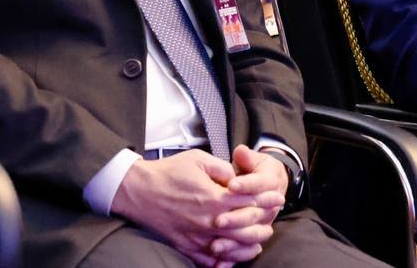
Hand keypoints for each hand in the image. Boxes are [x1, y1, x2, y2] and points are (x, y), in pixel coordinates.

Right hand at [110, 149, 273, 266]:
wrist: (139, 191)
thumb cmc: (168, 173)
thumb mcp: (198, 159)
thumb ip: (222, 168)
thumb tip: (236, 177)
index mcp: (213, 198)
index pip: (248, 202)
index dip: (266, 200)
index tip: (277, 197)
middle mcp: (207, 220)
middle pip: (243, 230)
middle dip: (261, 226)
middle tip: (272, 222)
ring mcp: (196, 236)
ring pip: (229, 248)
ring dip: (247, 246)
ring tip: (258, 242)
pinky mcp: (185, 246)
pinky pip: (207, 260)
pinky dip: (222, 261)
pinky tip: (231, 259)